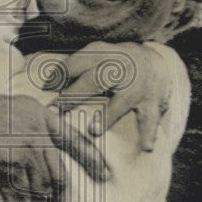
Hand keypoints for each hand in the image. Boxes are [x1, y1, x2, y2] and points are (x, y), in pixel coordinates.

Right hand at [0, 59, 108, 201]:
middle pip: (60, 176)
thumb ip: (32, 129)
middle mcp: (38, 132)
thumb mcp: (14, 111)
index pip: (75, 140)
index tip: (106, 176)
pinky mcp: (7, 161)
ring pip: (41, 190)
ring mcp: (24, 147)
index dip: (93, 159)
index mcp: (42, 118)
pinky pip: (19, 196)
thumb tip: (40, 161)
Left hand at [51, 41, 177, 151]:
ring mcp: (137, 86)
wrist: (158, 63)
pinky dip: (149, 133)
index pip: (77, 63)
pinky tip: (145, 147)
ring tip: (93, 131)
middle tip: (56, 109)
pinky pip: (150, 118)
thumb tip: (45, 85)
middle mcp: (120, 68)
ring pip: (121, 102)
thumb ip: (77, 66)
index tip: (43, 89)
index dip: (58, 75)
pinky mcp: (151, 102)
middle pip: (94, 81)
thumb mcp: (98, 55)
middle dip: (74, 95)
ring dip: (107, 116)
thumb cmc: (117, 63)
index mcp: (103, 54)